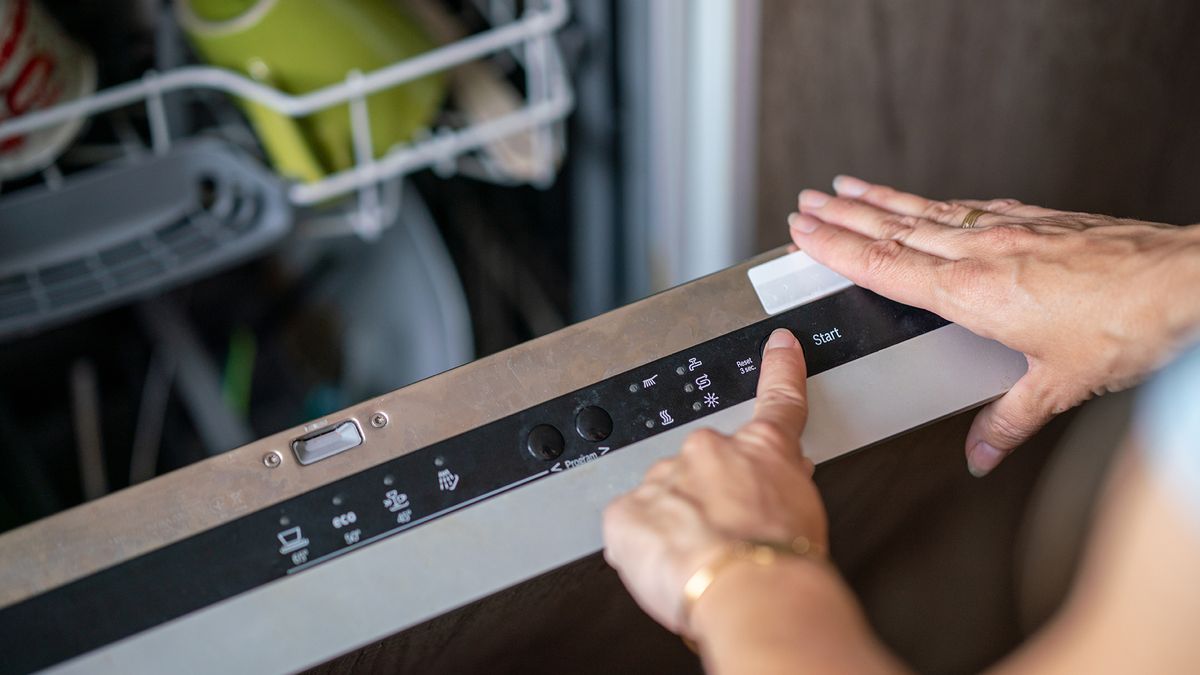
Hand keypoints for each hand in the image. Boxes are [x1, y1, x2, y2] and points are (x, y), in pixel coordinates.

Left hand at [602, 329, 826, 635]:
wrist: (750, 590)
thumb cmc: (783, 562)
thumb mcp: (807, 515)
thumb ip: (784, 488)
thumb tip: (778, 485)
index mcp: (760, 448)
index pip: (776, 399)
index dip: (779, 368)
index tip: (779, 345)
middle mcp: (707, 451)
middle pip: (704, 467)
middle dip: (710, 498)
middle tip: (728, 540)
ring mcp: (663, 478)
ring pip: (664, 500)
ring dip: (677, 527)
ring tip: (702, 565)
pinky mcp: (626, 511)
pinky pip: (631, 528)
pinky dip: (645, 549)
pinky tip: (668, 568)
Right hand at [789, 175, 1199, 475]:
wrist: (1184, 282)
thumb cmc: (1128, 326)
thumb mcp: (1060, 386)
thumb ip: (1010, 419)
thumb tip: (981, 452)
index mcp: (972, 293)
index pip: (885, 265)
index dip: (837, 248)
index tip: (803, 231)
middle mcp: (983, 253)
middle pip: (894, 228)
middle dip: (843, 214)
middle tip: (807, 201)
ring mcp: (1010, 230)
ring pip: (927, 211)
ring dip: (880, 199)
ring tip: (847, 186)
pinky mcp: (1037, 220)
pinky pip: (968, 207)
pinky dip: (935, 202)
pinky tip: (931, 201)